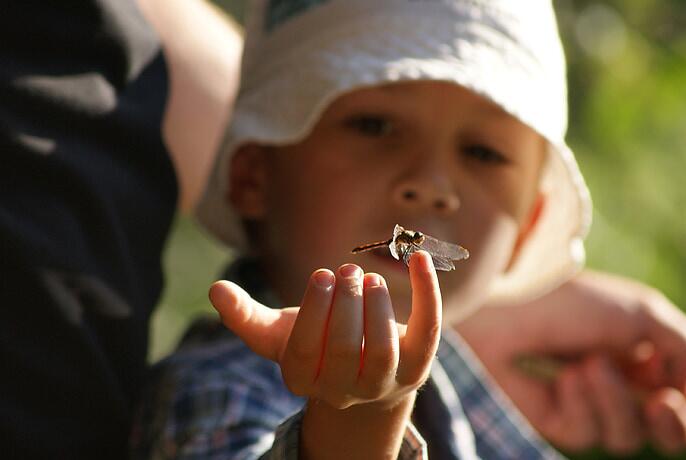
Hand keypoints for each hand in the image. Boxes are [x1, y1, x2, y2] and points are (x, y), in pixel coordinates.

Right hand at [209, 251, 441, 458]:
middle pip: (345, 351)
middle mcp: (343, 390)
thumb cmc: (317, 346)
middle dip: (347, 305)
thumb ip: (246, 316)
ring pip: (384, 351)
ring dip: (378, 307)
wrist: (364, 377)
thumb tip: (215, 289)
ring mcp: (383, 383)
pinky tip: (421, 259)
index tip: (322, 276)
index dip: (314, 310)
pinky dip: (428, 293)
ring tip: (369, 277)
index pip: (305, 350)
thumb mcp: (279, 334)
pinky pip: (427, 332)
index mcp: (304, 379)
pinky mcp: (417, 367)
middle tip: (347, 271)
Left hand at [455, 270, 685, 455]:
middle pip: (665, 435)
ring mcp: (586, 404)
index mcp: (642, 355)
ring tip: (588, 364)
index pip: (681, 398)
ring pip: (628, 437)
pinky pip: (586, 435)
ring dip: (614, 401)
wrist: (502, 307)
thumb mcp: (642, 315)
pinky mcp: (554, 420)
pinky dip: (581, 405)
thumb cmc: (570, 302)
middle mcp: (618, 382)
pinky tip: (565, 378)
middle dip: (672, 426)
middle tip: (661, 403)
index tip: (677, 395)